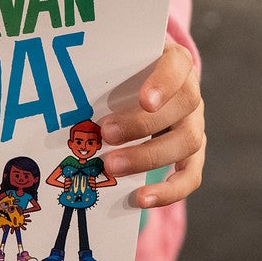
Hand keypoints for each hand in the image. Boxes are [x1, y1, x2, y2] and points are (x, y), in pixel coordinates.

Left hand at [97, 42, 204, 208]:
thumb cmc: (128, 74)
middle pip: (183, 106)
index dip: (164, 83)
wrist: (148, 88)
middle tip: (106, 134)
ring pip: (187, 141)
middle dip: (143, 124)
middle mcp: (190, 92)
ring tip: (111, 166)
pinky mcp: (193, 154)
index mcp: (175, 62)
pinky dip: (168, 191)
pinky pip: (190, 175)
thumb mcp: (120, 65)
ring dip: (147, 157)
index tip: (145, 100)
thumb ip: (107, 72)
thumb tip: (67, 92)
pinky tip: (140, 198)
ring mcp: (194, 124)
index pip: (177, 65)